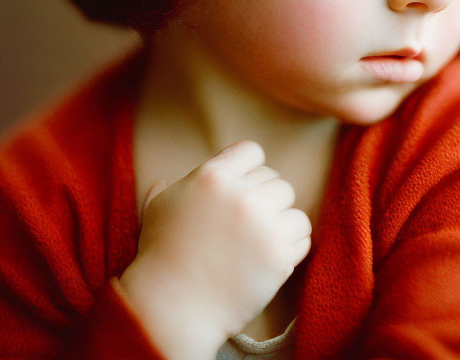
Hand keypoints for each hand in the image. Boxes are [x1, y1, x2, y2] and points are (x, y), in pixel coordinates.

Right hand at [119, 140, 311, 358]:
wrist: (173, 308)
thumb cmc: (161, 258)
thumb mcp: (157, 211)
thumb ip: (167, 190)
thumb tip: (162, 181)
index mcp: (213, 177)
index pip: (252, 151)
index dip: (249, 170)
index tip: (242, 192)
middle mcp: (241, 195)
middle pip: (276, 180)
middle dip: (264, 201)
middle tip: (246, 227)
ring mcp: (263, 224)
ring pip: (293, 207)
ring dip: (280, 223)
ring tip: (258, 243)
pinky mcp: (279, 254)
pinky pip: (303, 236)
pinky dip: (291, 247)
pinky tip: (268, 258)